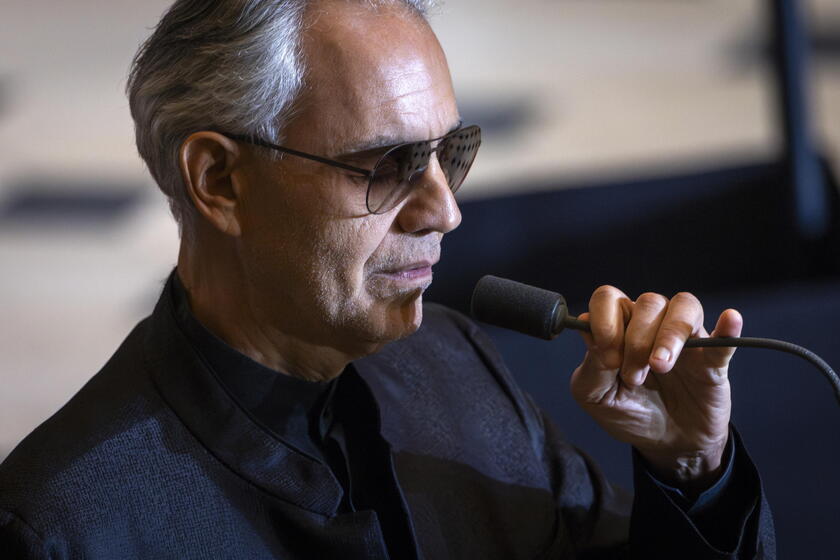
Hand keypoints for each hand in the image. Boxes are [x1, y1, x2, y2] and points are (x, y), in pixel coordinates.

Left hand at [570, 286, 741, 491]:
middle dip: (636, 340)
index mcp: (619, 328)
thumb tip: (586, 323)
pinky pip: (723, 337)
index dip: (605, 320)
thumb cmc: (628, 413)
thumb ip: (591, 363)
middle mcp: (652, 325)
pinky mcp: (713, 361)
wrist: (667, 446)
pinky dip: (726, 328)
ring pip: (682, 307)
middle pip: (647, 303)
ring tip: (661, 366)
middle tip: (633, 377)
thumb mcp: (595, 396)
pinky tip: (729, 320)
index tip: (606, 354)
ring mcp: (686, 340)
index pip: (610, 298)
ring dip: (669, 335)